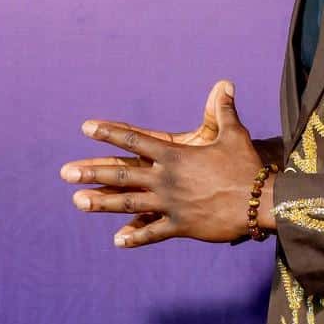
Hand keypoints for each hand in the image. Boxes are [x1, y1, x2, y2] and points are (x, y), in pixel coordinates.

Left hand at [63, 80, 272, 247]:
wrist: (259, 201)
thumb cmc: (246, 165)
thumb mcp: (233, 134)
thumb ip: (222, 110)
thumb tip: (224, 83)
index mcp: (175, 155)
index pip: (135, 140)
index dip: (109, 133)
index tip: (87, 127)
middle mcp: (167, 179)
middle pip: (122, 173)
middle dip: (92, 171)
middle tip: (65, 172)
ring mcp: (171, 204)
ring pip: (129, 204)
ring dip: (102, 203)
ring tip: (77, 201)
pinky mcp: (181, 225)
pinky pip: (153, 233)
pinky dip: (135, 237)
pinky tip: (117, 240)